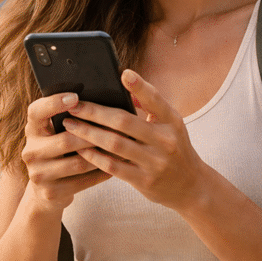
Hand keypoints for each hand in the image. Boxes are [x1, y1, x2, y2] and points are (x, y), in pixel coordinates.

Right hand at [21, 92, 112, 212]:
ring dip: (102, 155)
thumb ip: (69, 117)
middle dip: (93, 134)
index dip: (54, 103)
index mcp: (32, 130)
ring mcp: (38, 174)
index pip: (36, 111)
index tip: (75, 97)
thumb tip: (99, 101)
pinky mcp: (50, 192)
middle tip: (117, 128)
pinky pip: (83, 181)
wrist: (46, 189)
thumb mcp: (55, 132)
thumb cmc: (59, 151)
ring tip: (121, 147)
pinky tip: (116, 165)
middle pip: (65, 140)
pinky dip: (101, 173)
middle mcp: (31, 151)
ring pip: (78, 163)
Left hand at [62, 69, 207, 210]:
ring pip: (114, 144)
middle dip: (95, 112)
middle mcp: (166, 141)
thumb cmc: (175, 149)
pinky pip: (113, 166)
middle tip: (74, 105)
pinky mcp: (144, 181)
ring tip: (70, 124)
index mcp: (173, 122)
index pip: (155, 100)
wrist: (192, 187)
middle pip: (124, 122)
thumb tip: (124, 85)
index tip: (123, 73)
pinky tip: (80, 148)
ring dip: (88, 133)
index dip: (140, 86)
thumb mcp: (171, 126)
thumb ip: (150, 106)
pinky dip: (94, 156)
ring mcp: (155, 162)